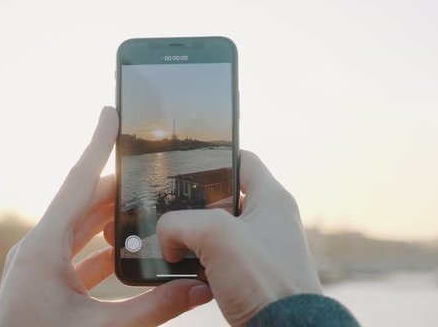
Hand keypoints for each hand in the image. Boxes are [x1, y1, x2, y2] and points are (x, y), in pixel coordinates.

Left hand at [0, 107, 212, 326]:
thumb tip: (199, 288)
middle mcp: (38, 246)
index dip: (97, 145)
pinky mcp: (44, 278)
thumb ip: (153, 309)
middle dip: (119, 187)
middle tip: (151, 172)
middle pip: (84, 202)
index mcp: (43, 246)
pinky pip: (78, 251)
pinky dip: (104, 247)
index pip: (77, 182)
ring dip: (113, 218)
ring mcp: (39, 262)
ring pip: (82, 226)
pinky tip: (130, 251)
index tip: (111, 112)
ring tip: (147, 208)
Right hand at [155, 150, 322, 325]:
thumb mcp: (215, 236)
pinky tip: (184, 268)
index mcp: (271, 198)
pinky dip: (199, 261)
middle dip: (193, 205)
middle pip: (221, 198)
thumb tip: (167, 237)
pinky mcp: (250, 274)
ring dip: (192, 237)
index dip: (214, 156)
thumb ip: (180, 223)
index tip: (187, 162)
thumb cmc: (265, 281)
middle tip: (170, 209)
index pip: (241, 159)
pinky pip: (217, 258)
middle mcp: (268, 220)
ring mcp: (259, 248)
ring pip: (216, 231)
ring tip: (172, 241)